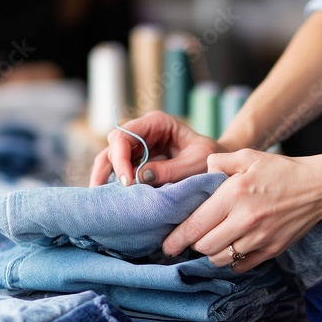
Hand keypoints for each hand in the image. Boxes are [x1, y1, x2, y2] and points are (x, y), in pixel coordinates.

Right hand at [89, 111, 228, 186]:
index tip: (128, 181)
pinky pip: (118, 170)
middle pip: (114, 146)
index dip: (120, 157)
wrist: (220, 166)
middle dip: (113, 168)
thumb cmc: (211, 159)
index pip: (125, 134)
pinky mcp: (138, 162)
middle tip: (117, 193)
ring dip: (105, 176)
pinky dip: (113, 183)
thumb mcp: (196, 163)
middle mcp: (144, 131)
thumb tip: (139, 177)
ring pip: (111, 158)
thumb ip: (170, 170)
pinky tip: (110, 199)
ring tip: (101, 198)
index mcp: (157, 122)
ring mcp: (139, 147)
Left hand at [162, 149, 321, 271]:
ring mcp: (259, 239)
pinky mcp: (271, 251)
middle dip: (192, 245)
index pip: (196, 225)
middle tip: (189, 240)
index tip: (167, 244)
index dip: (176, 238)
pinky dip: (231, 261)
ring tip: (210, 243)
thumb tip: (201, 171)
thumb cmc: (281, 170)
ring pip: (220, 259)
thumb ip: (219, 161)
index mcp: (235, 195)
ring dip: (210, 254)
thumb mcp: (249, 156)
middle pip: (204, 246)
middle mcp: (245, 220)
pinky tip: (231, 248)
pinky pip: (240, 266)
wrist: (318, 188)